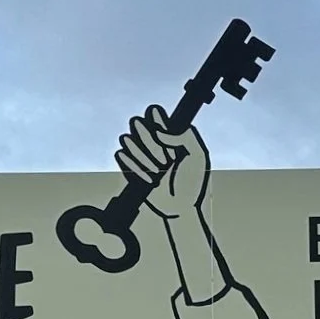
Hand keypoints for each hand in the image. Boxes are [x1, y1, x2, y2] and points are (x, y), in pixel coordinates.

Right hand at [115, 104, 208, 220]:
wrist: (180, 206)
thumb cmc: (192, 182)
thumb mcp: (199, 155)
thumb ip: (185, 136)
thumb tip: (160, 133)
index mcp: (169, 131)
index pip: (153, 112)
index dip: (155, 121)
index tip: (164, 137)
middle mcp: (152, 139)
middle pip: (136, 123)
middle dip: (149, 142)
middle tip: (165, 159)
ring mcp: (139, 152)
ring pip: (126, 139)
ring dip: (143, 157)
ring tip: (159, 171)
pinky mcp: (129, 167)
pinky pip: (120, 155)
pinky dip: (134, 168)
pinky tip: (149, 179)